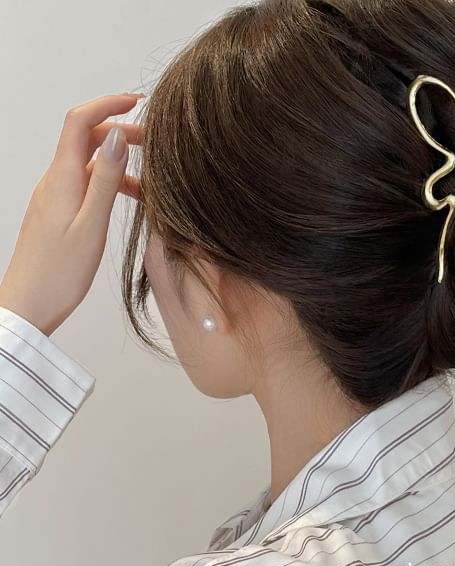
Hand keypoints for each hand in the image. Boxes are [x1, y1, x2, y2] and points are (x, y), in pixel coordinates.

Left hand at [0, 93, 143, 336]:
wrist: (29, 304)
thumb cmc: (59, 274)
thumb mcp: (91, 226)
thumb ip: (105, 181)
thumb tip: (116, 138)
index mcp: (62, 180)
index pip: (79, 122)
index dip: (106, 104)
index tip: (136, 101)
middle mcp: (55, 182)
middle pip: (86, 139)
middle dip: (120, 132)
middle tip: (156, 145)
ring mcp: (55, 196)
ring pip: (89, 164)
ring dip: (119, 163)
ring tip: (152, 184)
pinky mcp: (59, 212)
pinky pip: (86, 185)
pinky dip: (110, 184)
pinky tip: (131, 202)